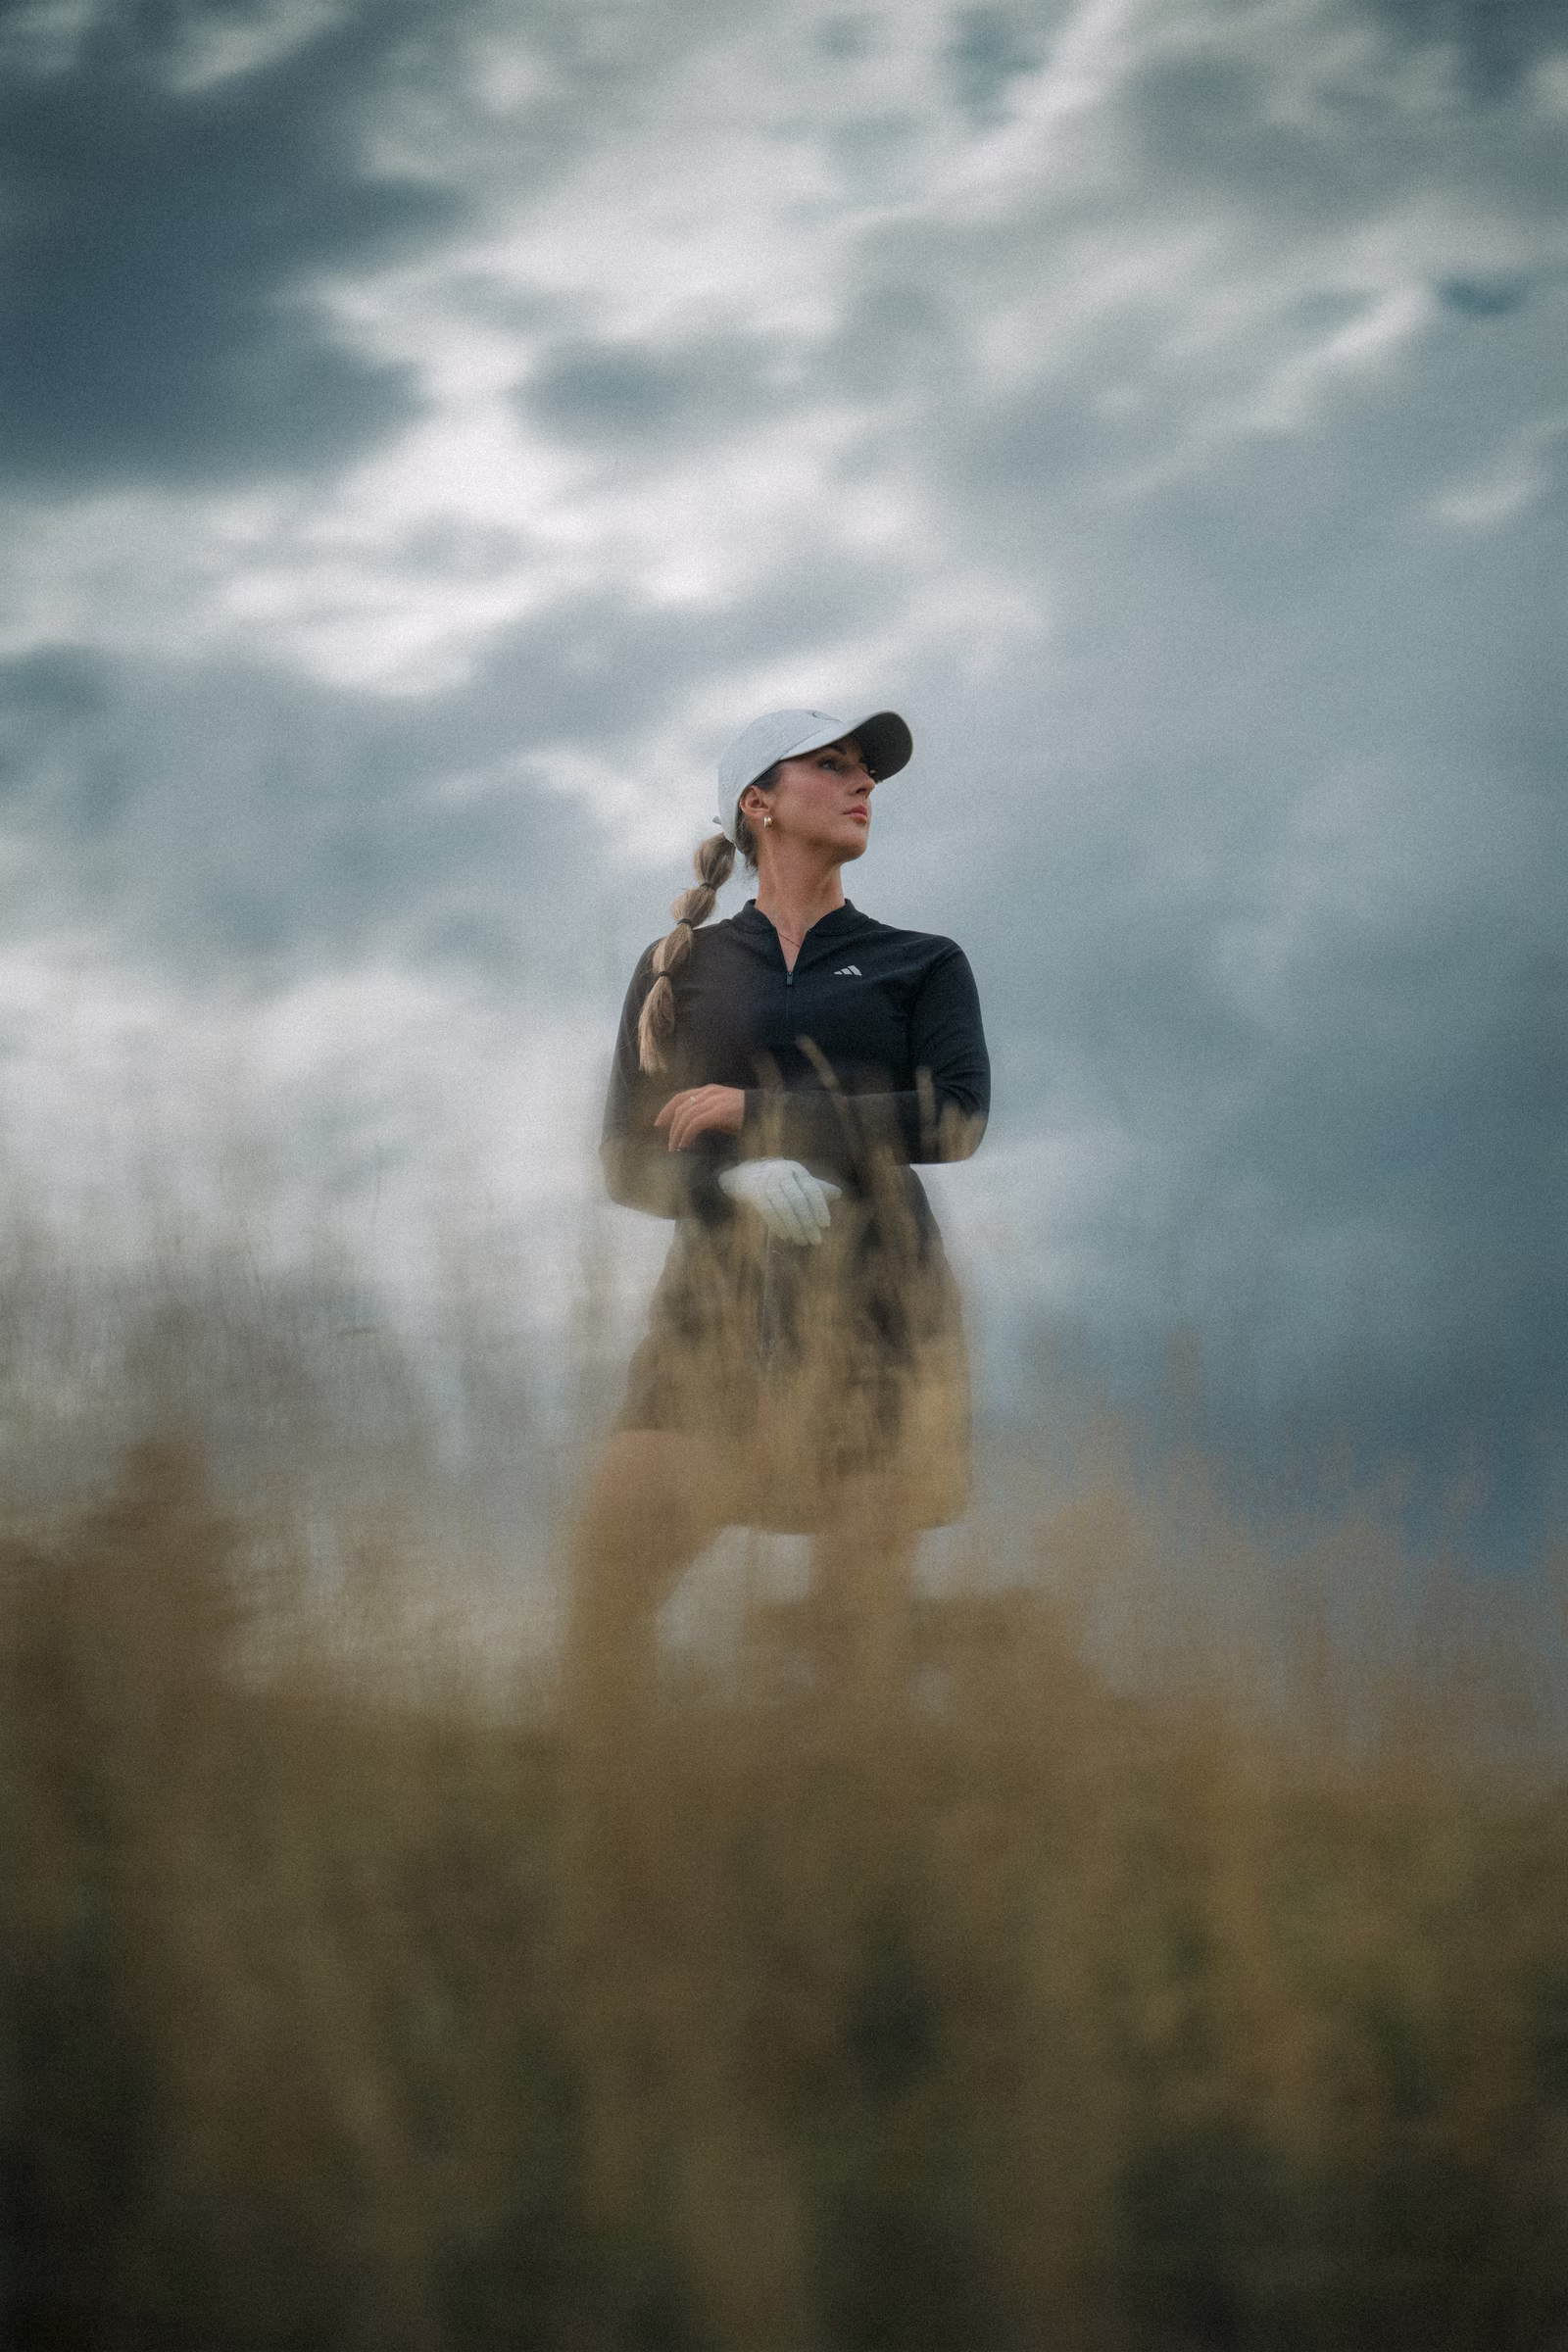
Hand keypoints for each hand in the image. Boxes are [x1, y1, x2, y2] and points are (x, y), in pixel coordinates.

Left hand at [655, 1085, 745, 1152]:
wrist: (764, 1110)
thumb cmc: (744, 1115)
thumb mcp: (721, 1113)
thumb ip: (706, 1116)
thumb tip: (690, 1128)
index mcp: (707, 1091)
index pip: (680, 1097)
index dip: (667, 1109)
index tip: (658, 1123)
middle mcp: (708, 1093)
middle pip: (680, 1107)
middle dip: (671, 1125)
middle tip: (668, 1142)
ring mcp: (713, 1101)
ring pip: (686, 1116)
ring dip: (677, 1133)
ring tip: (675, 1147)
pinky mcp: (718, 1111)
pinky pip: (696, 1123)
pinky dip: (687, 1134)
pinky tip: (685, 1144)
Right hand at [718, 1159, 841, 1245]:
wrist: (748, 1174)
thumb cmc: (781, 1180)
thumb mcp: (799, 1180)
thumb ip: (818, 1188)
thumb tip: (839, 1193)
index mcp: (797, 1170)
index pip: (811, 1189)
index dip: (819, 1207)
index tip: (826, 1225)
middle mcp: (782, 1173)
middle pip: (798, 1200)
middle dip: (808, 1222)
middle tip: (815, 1240)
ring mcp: (767, 1182)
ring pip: (783, 1207)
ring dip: (793, 1227)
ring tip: (802, 1241)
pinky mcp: (754, 1193)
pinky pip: (767, 1211)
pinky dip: (777, 1224)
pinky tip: (785, 1236)